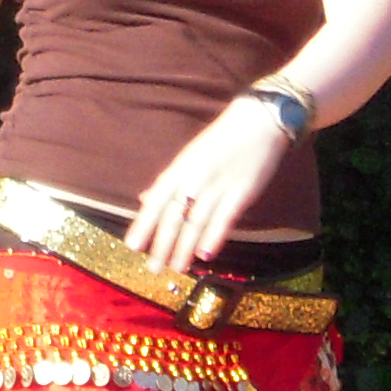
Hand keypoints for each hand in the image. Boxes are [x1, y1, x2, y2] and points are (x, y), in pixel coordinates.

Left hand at [126, 98, 293, 272]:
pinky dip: (214, 236)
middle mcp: (195, 178)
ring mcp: (218, 185)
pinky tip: (205, 254)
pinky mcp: (241, 192)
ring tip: (177, 268)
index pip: (156, 201)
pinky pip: (225, 218)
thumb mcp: (188, 157)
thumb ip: (167, 181)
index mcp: (179, 168)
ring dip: (185, 247)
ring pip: (196, 221)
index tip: (132, 246)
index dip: (144, 224)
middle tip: (154, 268)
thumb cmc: (219, 141)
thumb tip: (144, 199)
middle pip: (174, 216)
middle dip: (163, 244)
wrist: (257, 121)